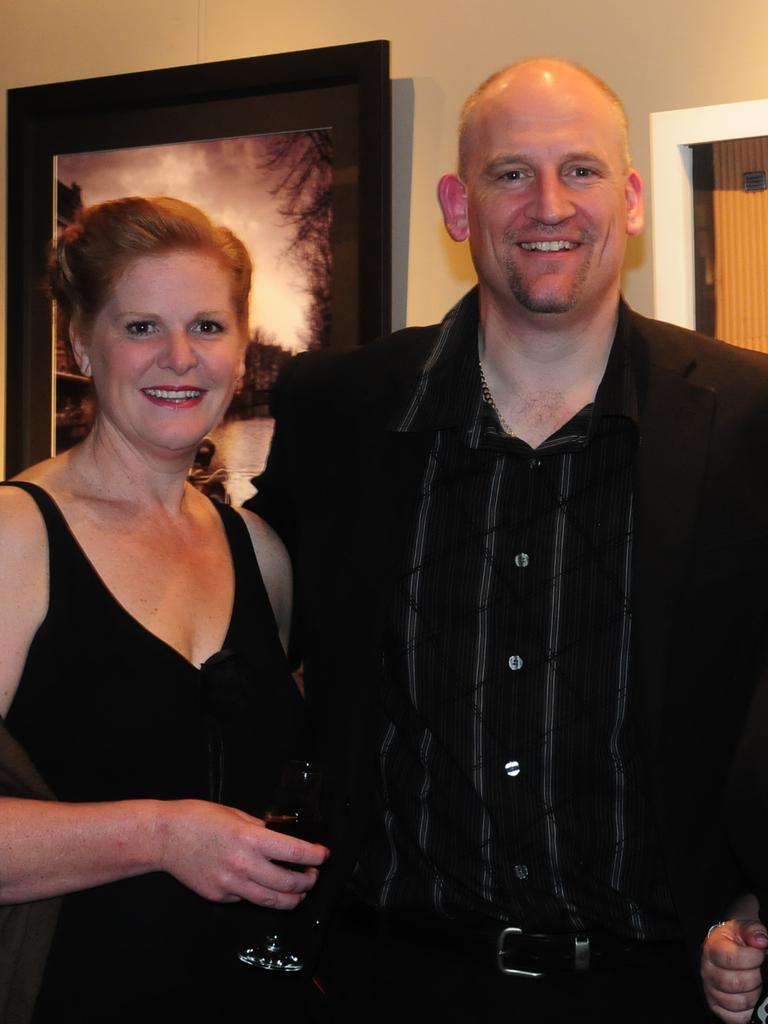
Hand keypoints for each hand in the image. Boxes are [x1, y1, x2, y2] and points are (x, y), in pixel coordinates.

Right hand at [155, 799, 327, 908]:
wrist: (165, 837)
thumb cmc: (199, 818)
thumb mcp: (236, 814)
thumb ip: (261, 829)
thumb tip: (283, 837)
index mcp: (250, 839)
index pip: (295, 852)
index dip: (315, 856)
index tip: (324, 855)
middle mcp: (243, 865)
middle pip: (288, 883)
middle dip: (308, 881)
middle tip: (313, 875)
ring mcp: (230, 885)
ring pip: (271, 900)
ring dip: (292, 898)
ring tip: (299, 892)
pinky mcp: (218, 897)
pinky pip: (246, 899)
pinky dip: (259, 894)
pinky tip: (260, 885)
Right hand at [701, 919, 767, 1022]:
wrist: (727, 948)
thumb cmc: (736, 941)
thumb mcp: (744, 929)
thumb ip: (753, 931)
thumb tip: (761, 940)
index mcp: (712, 948)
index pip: (730, 959)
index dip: (751, 958)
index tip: (759, 954)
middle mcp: (708, 970)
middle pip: (735, 983)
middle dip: (755, 977)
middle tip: (757, 970)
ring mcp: (711, 990)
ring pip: (738, 1002)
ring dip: (753, 994)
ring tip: (754, 982)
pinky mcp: (717, 1007)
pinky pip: (736, 1017)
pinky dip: (748, 1010)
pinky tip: (750, 996)